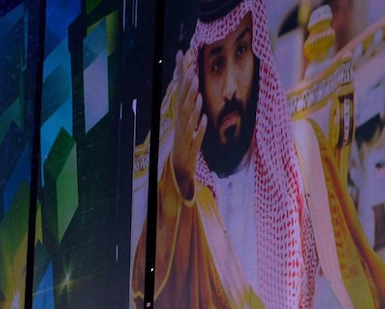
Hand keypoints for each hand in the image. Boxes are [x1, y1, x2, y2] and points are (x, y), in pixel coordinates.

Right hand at [171, 50, 205, 198]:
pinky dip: (200, 128)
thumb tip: (193, 91)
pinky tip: (204, 119)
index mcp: (179, 118)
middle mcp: (180, 125)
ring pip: (188, 120)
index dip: (181, 78)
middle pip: (183, 105)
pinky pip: (196, 137)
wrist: (180, 171)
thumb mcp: (187, 125)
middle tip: (192, 74)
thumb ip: (190, 109)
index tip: (184, 60)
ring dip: (193, 107)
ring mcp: (185, 137)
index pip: (180, 94)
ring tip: (198, 94)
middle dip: (187, 90)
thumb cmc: (185, 146)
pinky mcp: (191, 149)